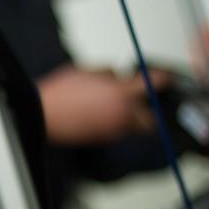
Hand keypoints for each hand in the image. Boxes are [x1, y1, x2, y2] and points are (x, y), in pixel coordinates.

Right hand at [39, 67, 169, 144]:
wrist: (43, 115)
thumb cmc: (60, 93)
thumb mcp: (86, 70)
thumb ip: (108, 74)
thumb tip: (118, 76)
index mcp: (119, 93)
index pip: (152, 85)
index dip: (162, 79)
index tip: (165, 78)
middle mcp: (121, 114)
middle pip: (151, 118)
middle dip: (148, 110)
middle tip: (139, 100)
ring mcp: (113, 129)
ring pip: (135, 127)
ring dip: (131, 117)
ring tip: (115, 107)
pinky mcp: (103, 138)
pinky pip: (118, 132)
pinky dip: (116, 124)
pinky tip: (100, 115)